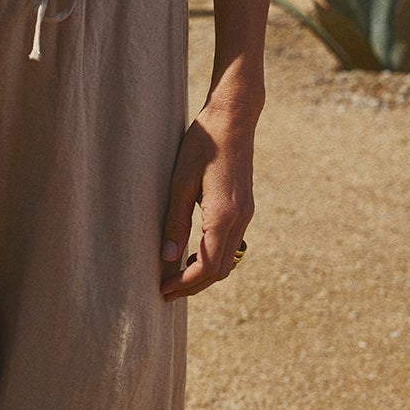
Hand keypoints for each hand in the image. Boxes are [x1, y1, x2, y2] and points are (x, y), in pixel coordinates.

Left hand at [159, 102, 255, 299]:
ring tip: (175, 275)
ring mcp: (246, 214)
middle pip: (220, 270)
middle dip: (194, 285)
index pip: (208, 267)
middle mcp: (240, 219)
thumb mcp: (180, 181)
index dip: (185, 284)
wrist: (233, 119)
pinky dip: (212, 257)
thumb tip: (168, 258)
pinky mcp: (245, 207)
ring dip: (203, 273)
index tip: (163, 289)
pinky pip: (231, 244)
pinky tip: (192, 254)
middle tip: (165, 290)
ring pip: (228, 260)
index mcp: (224, 215)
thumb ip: (175, 221)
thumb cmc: (203, 144)